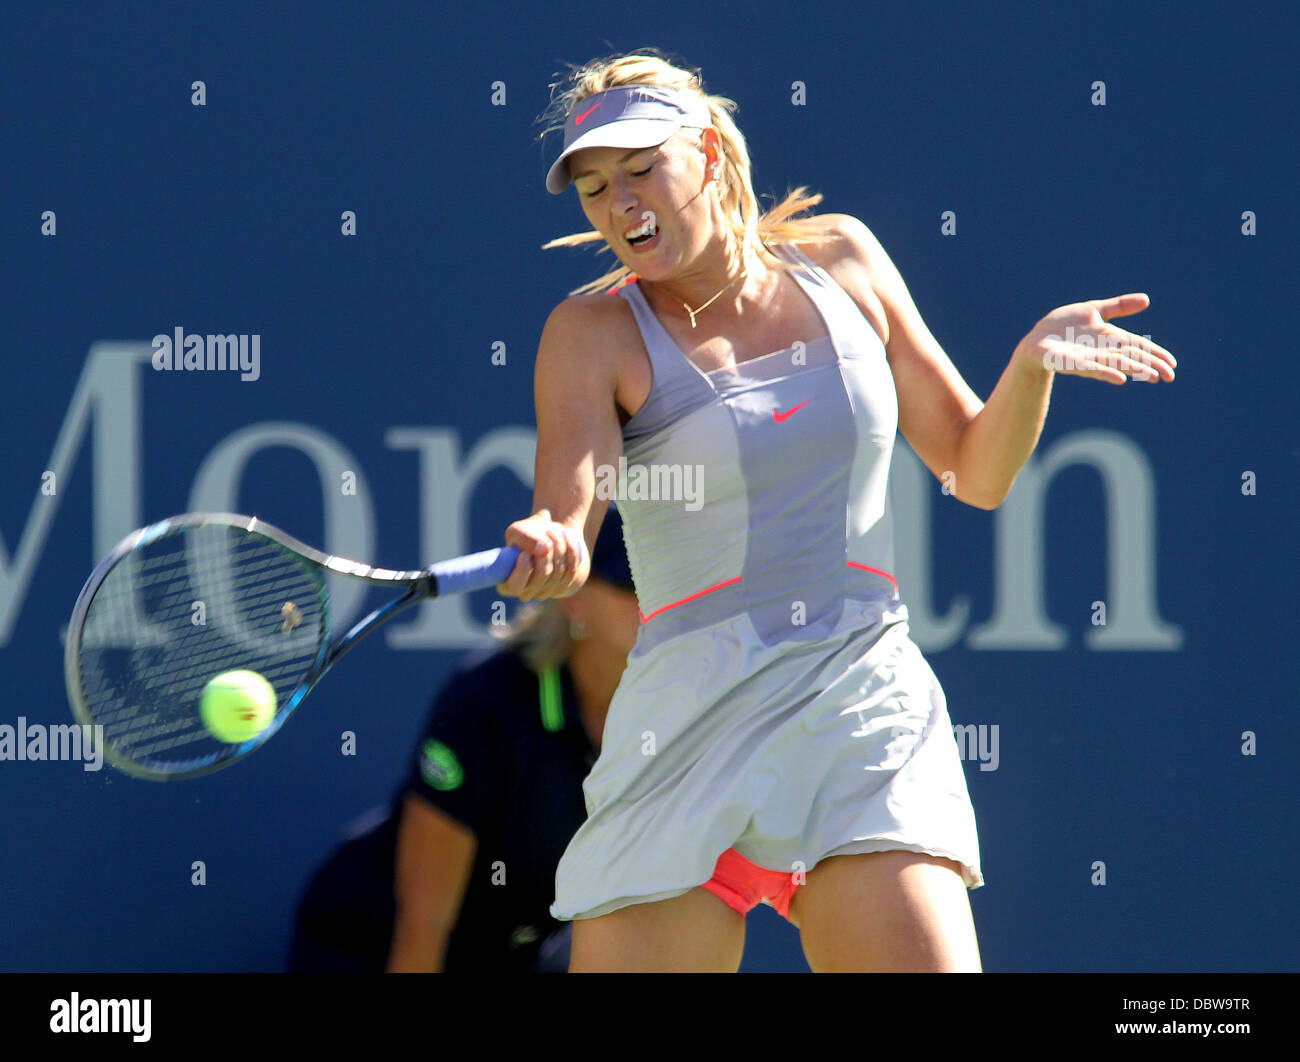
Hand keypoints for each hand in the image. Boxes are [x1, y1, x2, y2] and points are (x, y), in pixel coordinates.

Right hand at [497, 510, 587, 600]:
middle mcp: (525, 592)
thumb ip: (525, 539)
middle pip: (542, 574)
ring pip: (558, 571)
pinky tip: (566, 537)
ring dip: (559, 545)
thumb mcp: (519, 531)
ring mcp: (545, 592)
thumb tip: (544, 550)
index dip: (522, 571)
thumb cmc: (528, 536)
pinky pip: (570, 570)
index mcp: (507, 583)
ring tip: (554, 530)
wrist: (548, 536)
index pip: (514, 587)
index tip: (525, 553)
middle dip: (547, 550)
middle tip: (547, 531)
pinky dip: (570, 550)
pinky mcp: (562, 587)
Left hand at [1016, 293, 1175, 384]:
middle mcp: (1103, 351)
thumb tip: (1146, 299)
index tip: (1172, 365)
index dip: (1155, 354)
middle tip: (1169, 376)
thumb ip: (1119, 307)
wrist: (1037, 339)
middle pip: (1132, 358)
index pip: (1138, 346)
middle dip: (1151, 366)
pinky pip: (1092, 369)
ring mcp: (1088, 358)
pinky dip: (1107, 373)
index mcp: (1111, 338)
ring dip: (1135, 370)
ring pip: (1116, 364)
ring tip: (1152, 376)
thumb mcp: (1094, 311)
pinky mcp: (1071, 363)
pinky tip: (1121, 379)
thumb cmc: (1065, 326)